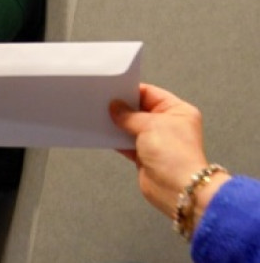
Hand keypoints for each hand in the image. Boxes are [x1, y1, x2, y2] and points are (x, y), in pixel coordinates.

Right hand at [110, 84, 223, 219]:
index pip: (151, 94)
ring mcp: (157, 141)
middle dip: (122, 108)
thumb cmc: (175, 156)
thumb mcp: (150, 125)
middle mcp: (169, 125)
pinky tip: (105, 135)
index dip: (131, 91)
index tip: (113, 90)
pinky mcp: (146, 156)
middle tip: (104, 103)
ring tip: (101, 118)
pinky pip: (127, 143)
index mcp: (178, 111)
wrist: (178, 189)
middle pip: (140, 110)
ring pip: (132, 127)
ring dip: (118, 125)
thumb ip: (129, 115)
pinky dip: (116, 139)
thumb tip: (116, 107)